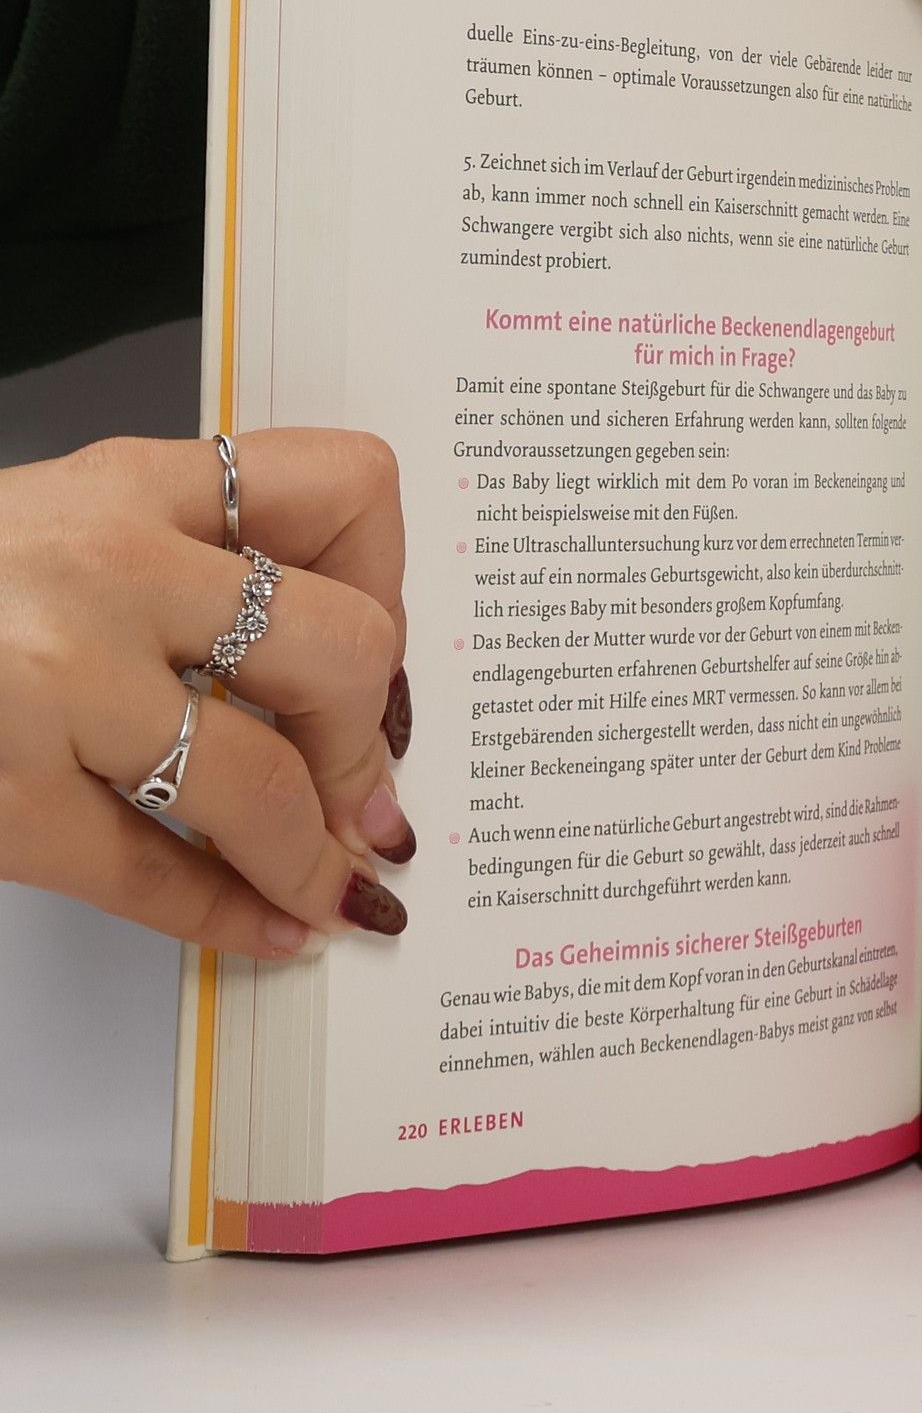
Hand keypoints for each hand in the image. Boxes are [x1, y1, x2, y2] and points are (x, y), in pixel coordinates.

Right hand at [0, 431, 412, 956]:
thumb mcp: (67, 529)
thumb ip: (190, 572)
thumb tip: (347, 686)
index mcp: (133, 485)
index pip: (348, 489)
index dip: (391, 579)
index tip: (380, 644)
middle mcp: (105, 569)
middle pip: (344, 646)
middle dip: (368, 734)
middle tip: (363, 781)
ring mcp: (50, 686)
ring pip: (264, 782)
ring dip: (316, 853)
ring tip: (331, 878)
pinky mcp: (0, 798)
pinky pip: (156, 876)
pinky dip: (228, 917)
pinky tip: (265, 927)